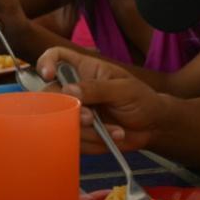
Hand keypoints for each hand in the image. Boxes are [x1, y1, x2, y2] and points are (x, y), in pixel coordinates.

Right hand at [37, 47, 164, 152]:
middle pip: (51, 94)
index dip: (46, 62)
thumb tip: (68, 91)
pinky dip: (95, 142)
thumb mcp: (124, 89)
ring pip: (62, 121)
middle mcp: (74, 89)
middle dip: (67, 109)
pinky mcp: (78, 132)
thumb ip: (97, 89)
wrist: (153, 127)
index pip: (56, 57)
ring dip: (88, 130)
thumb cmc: (141, 99)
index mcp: (83, 69)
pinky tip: (114, 136)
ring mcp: (74, 111)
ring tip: (116, 130)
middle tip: (89, 118)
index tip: (49, 75)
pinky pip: (73, 140)